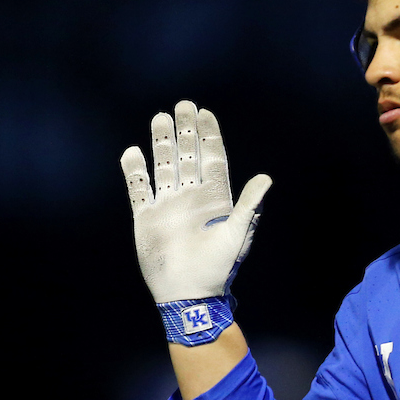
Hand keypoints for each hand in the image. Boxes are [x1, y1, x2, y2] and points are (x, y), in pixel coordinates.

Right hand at [120, 100, 270, 304]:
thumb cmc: (217, 268)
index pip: (211, 159)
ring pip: (163, 166)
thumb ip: (248, 205)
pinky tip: (133, 152)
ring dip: (161, 143)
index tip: (205, 113)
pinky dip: (135, 171)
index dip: (208, 136)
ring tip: (160, 118)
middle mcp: (190, 197)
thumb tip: (266, 178)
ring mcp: (168, 206)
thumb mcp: (237, 234)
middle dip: (185, 131)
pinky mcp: (147, 218)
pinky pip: (139, 189)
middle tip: (183, 105)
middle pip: (187, 156)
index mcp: (214, 199)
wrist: (188, 294)